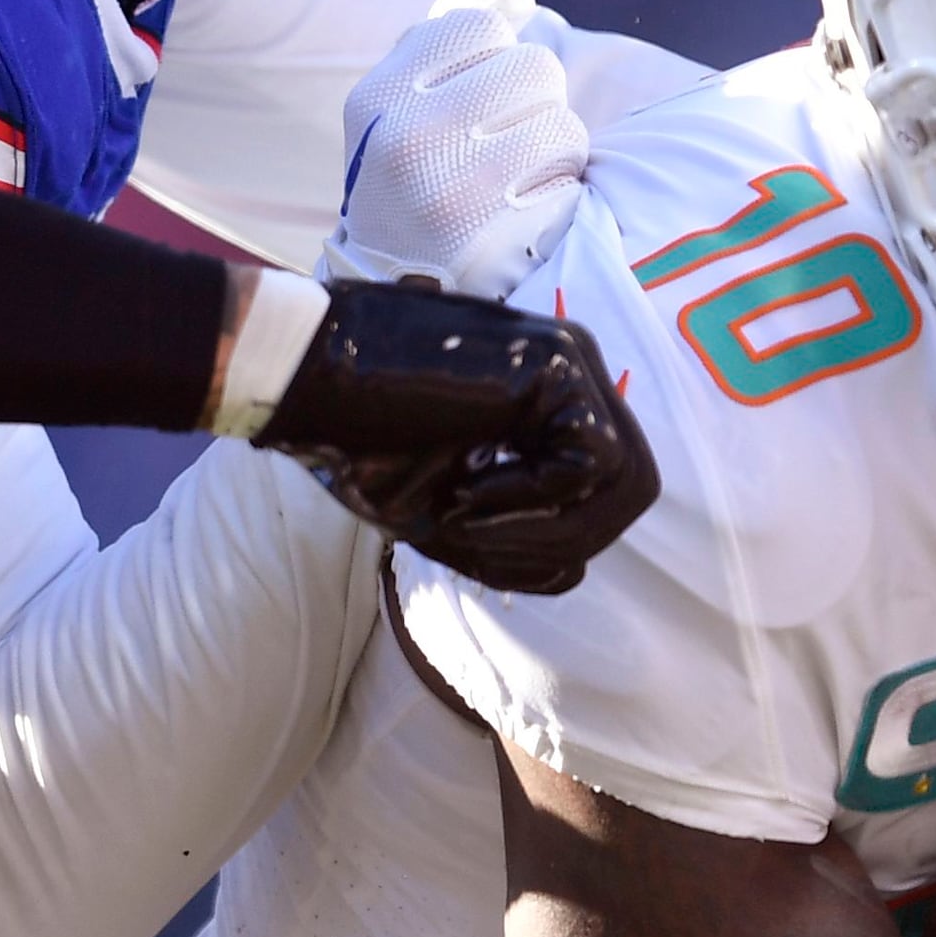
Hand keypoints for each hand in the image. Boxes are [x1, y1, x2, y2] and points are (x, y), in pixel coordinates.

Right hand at [262, 286, 656, 595]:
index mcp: (553, 402)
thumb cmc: (360, 439)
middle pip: (632, 488)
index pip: (604, 489)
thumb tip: (573, 574)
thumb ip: (512, 543)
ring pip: (622, 481)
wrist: (303, 377)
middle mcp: (575, 374)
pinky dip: (532, 498)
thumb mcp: (446, 513)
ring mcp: (572, 362)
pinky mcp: (556, 363)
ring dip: (546, 528)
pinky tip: (466, 489)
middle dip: (567, 539)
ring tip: (465, 523)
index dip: (556, 538)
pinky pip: (589, 463)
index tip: (471, 541)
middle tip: (477, 544)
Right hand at [328, 0, 594, 302]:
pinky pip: (571, 179)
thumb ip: (437, 57)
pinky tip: (527, 212)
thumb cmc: (408, 193)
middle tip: (508, 141)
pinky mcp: (504, 234)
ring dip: (556, 150)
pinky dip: (562, 192)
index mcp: (379, 98)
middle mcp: (412, 136)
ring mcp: (459, 187)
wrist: (396, 300)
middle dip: (536, 102)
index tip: (481, 94)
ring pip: (563, 121)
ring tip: (517, 180)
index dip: (497, 55)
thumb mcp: (390, 121)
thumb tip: (517, 1)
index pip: (478, 25)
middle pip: (534, 65)